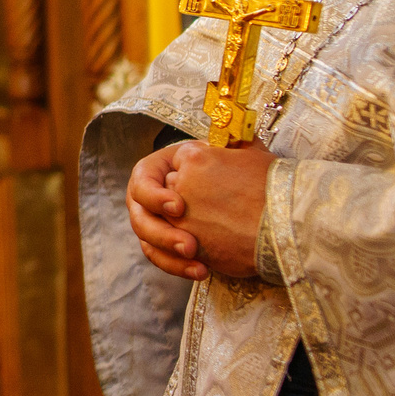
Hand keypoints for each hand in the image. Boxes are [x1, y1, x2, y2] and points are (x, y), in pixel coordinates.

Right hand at [128, 141, 273, 280]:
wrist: (253, 202)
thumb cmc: (242, 171)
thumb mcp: (239, 151)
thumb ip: (233, 139)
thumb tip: (233, 124)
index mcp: (160, 168)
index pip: (143, 180)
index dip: (155, 195)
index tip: (179, 207)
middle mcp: (150, 195)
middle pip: (140, 216)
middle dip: (163, 233)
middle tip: (190, 244)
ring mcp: (154, 222)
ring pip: (147, 242)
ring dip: (169, 254)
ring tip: (198, 262)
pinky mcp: (164, 245)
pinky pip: (161, 259)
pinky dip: (177, 267)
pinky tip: (202, 271)